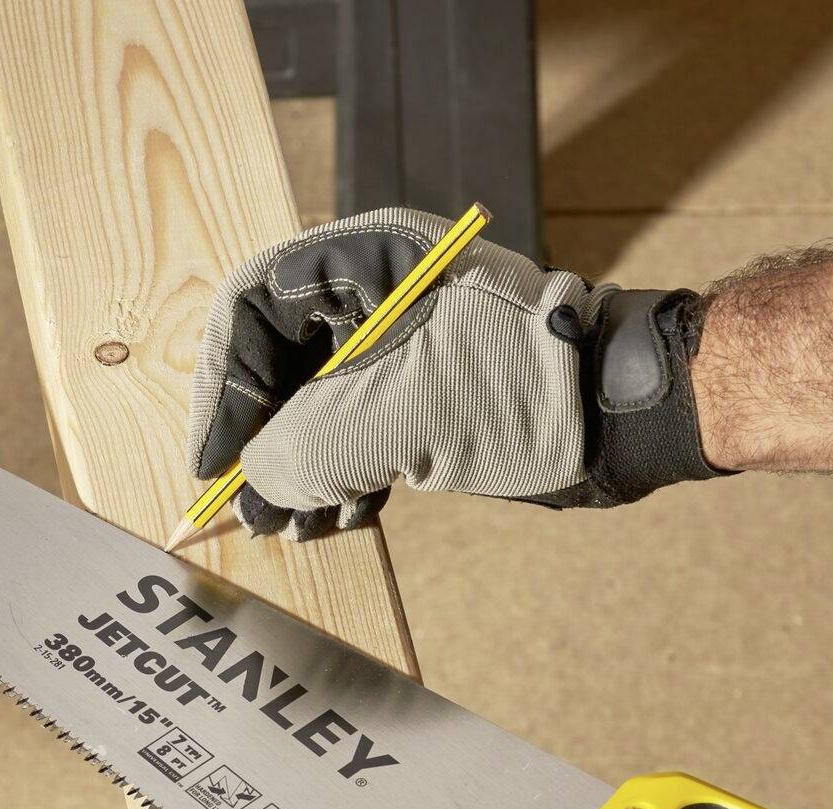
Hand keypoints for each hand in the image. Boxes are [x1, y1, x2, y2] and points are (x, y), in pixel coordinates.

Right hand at [188, 208, 732, 539]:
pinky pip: (355, 430)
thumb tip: (255, 482)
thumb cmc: (522, 391)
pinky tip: (338, 522)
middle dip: (262, 443)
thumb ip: (307, 448)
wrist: (619, 415)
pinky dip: (340, 479)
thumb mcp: (396, 420)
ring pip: (314, 404)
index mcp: (366, 256)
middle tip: (250, 510)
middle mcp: (375, 288)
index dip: (221, 391)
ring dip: (299, 473)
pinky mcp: (424, 389)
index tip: (213, 465)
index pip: (251, 307)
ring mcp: (401, 340)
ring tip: (296, 528)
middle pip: (277, 360)